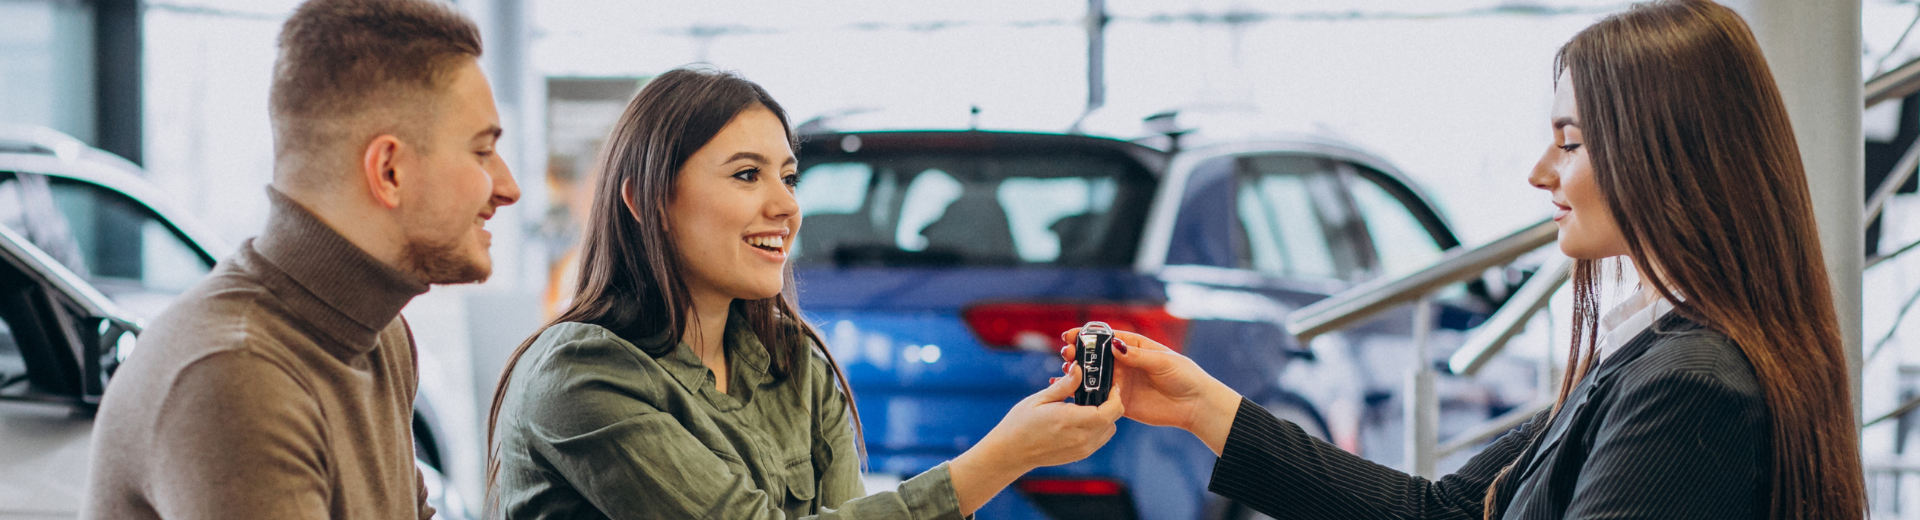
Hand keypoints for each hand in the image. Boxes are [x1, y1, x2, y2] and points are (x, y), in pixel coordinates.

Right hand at [949, 364, 1122, 513]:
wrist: (1012, 452)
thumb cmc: (1021, 423)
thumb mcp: (1040, 399)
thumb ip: (1064, 385)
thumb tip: (1079, 368)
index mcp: (1069, 421)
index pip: (1107, 412)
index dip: (1115, 398)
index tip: (1111, 386)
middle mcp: (1079, 438)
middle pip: (1112, 420)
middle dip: (1111, 404)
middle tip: (1100, 391)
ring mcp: (1081, 450)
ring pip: (1109, 430)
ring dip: (1105, 416)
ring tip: (1088, 405)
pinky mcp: (1080, 455)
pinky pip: (1100, 439)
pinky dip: (1099, 427)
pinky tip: (1083, 418)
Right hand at [1059, 328, 1242, 454]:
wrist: (1195, 406)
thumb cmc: (1185, 376)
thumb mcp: (1163, 361)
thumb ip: (1138, 356)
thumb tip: (1115, 345)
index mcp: (1136, 348)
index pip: (1108, 338)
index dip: (1089, 336)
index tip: (1071, 335)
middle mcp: (1127, 364)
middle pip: (1097, 357)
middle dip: (1079, 354)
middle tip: (1066, 354)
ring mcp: (1123, 383)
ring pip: (1095, 376)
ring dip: (1079, 373)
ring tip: (1065, 371)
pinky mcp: (1122, 403)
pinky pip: (1101, 398)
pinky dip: (1085, 395)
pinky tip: (1071, 392)